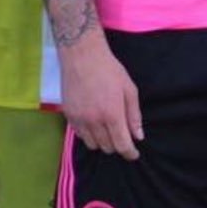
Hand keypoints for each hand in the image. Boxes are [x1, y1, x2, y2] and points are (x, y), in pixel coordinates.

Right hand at [60, 35, 142, 159]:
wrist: (81, 54)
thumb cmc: (108, 69)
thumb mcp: (129, 89)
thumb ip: (134, 115)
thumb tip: (138, 136)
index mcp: (112, 114)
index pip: (122, 146)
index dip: (130, 153)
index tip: (133, 153)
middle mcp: (94, 120)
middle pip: (107, 147)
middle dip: (117, 145)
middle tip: (120, 134)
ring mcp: (79, 118)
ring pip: (92, 144)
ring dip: (102, 141)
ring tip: (106, 129)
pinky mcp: (68, 114)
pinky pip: (79, 135)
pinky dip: (88, 134)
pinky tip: (92, 122)